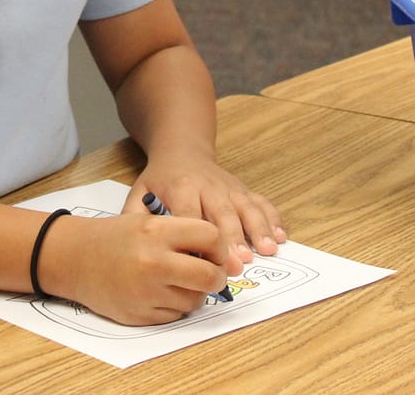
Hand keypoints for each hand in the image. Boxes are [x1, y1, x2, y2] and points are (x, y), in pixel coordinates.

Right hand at [36, 210, 229, 325]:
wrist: (75, 259)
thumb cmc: (115, 238)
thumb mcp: (147, 221)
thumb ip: (184, 235)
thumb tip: (226, 259)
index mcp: (156, 231)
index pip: (211, 236)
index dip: (219, 246)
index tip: (215, 251)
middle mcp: (153, 262)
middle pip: (210, 275)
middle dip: (217, 276)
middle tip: (211, 273)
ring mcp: (147, 292)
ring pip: (196, 300)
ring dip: (194, 293)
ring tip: (177, 280)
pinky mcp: (141, 315)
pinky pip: (176, 315)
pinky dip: (175, 306)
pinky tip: (159, 292)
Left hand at [126, 155, 284, 273]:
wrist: (181, 149)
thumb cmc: (160, 180)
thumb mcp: (140, 192)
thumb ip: (136, 216)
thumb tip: (133, 247)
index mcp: (180, 187)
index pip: (189, 213)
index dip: (198, 236)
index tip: (204, 260)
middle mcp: (208, 186)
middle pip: (222, 213)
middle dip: (233, 238)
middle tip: (240, 264)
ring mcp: (229, 187)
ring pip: (247, 207)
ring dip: (258, 229)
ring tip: (267, 250)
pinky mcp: (243, 189)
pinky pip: (261, 202)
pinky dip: (273, 219)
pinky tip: (281, 238)